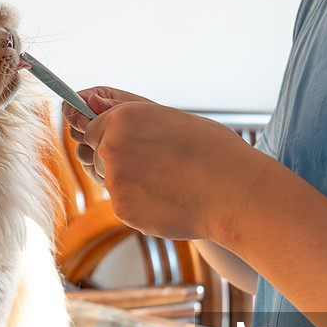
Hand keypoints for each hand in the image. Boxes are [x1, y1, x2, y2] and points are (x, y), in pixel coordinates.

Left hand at [63, 87, 262, 241]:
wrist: (235, 191)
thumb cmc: (212, 150)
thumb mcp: (169, 119)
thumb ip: (130, 121)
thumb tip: (100, 117)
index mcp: (122, 119)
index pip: (91, 128)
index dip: (110, 136)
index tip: (130, 144)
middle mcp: (112, 148)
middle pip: (99, 156)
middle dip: (121, 160)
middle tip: (157, 165)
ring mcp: (115, 182)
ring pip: (112, 182)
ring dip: (132, 183)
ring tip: (170, 181)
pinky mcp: (122, 210)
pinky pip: (125, 204)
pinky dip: (142, 204)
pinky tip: (171, 198)